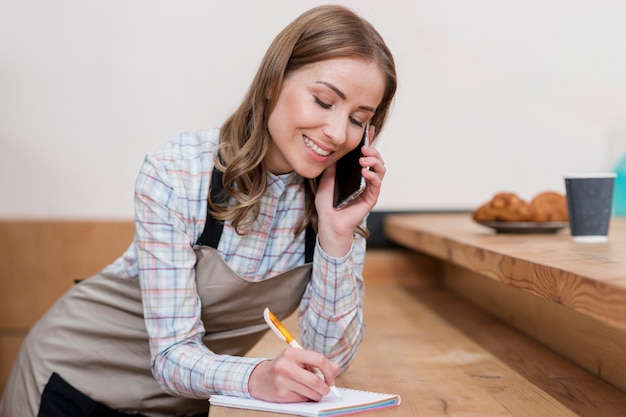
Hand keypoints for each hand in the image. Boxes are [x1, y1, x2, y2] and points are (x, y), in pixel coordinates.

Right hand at [248, 347, 339, 402]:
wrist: (260, 378)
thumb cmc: (283, 367)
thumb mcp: (298, 359)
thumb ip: (316, 362)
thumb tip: (336, 369)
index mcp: (292, 353)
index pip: (319, 360)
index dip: (329, 370)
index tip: (331, 377)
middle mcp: (286, 366)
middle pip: (316, 381)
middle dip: (325, 388)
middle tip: (326, 389)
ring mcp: (282, 381)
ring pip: (311, 393)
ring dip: (317, 395)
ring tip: (314, 392)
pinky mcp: (281, 394)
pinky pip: (302, 399)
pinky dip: (307, 398)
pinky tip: (302, 393)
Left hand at [315, 126, 385, 256]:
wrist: (329, 223)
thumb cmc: (327, 204)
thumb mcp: (326, 181)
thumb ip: (331, 168)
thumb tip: (334, 151)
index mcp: (355, 172)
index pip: (364, 154)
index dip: (369, 140)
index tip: (370, 128)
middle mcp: (365, 178)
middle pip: (376, 159)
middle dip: (373, 150)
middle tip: (364, 148)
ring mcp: (370, 187)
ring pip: (381, 169)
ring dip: (374, 161)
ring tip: (363, 159)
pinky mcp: (371, 197)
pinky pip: (377, 183)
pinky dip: (373, 175)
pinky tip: (365, 172)